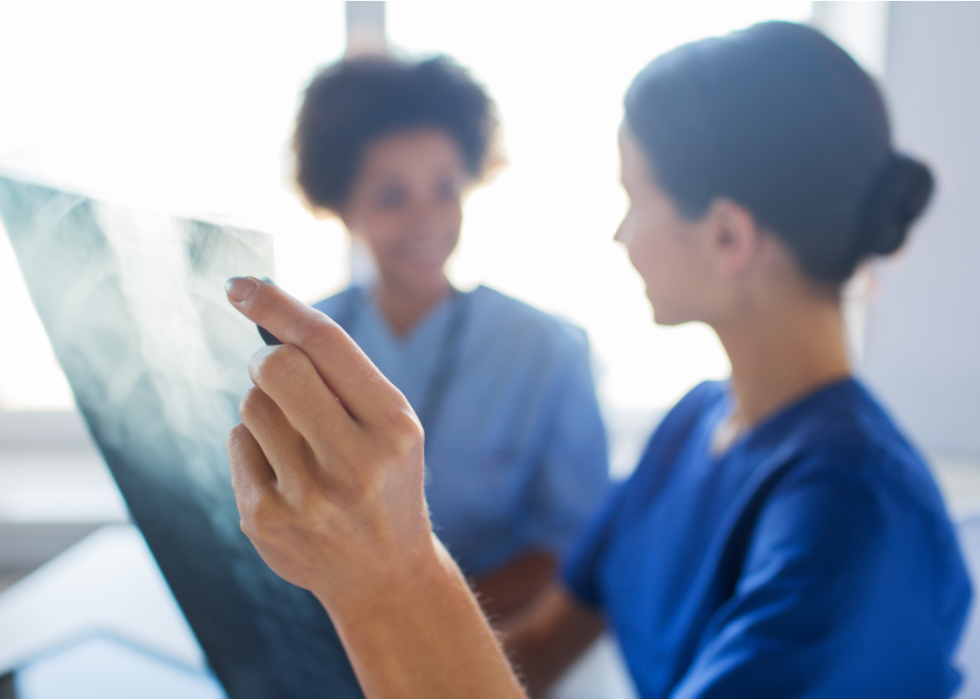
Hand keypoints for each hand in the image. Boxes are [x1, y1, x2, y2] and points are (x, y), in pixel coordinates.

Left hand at [224, 276, 430, 606]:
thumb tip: (269, 322)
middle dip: (268, 358)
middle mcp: (353, 461)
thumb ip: (344, 378)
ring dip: (264, 405)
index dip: (278, 305)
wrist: (386, 574)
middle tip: (275, 369)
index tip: (241, 285)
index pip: (325, 344)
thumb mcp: (392, 428)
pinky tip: (285, 475)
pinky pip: (237, 443)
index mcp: (393, 426)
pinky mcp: (266, 519)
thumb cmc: (386, 479)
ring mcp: (306, 495)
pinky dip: (255, 445)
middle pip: (277, 367)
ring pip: (251, 404)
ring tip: (295, 438)